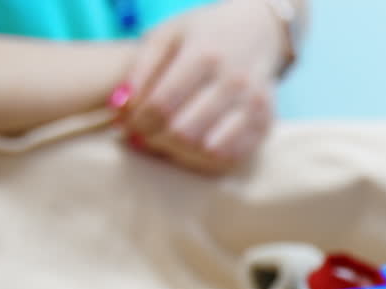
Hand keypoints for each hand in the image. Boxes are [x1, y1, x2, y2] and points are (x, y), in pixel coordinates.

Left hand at [114, 0, 287, 172]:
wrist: (258, 32)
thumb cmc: (202, 36)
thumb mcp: (166, 36)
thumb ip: (139, 69)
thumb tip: (120, 107)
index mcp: (205, 55)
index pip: (162, 105)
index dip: (138, 121)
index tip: (129, 122)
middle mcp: (234, 82)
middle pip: (183, 132)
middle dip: (155, 138)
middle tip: (144, 134)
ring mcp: (254, 106)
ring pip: (207, 151)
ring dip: (179, 152)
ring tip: (165, 141)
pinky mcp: (266, 125)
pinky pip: (231, 158)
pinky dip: (204, 160)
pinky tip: (191, 147)